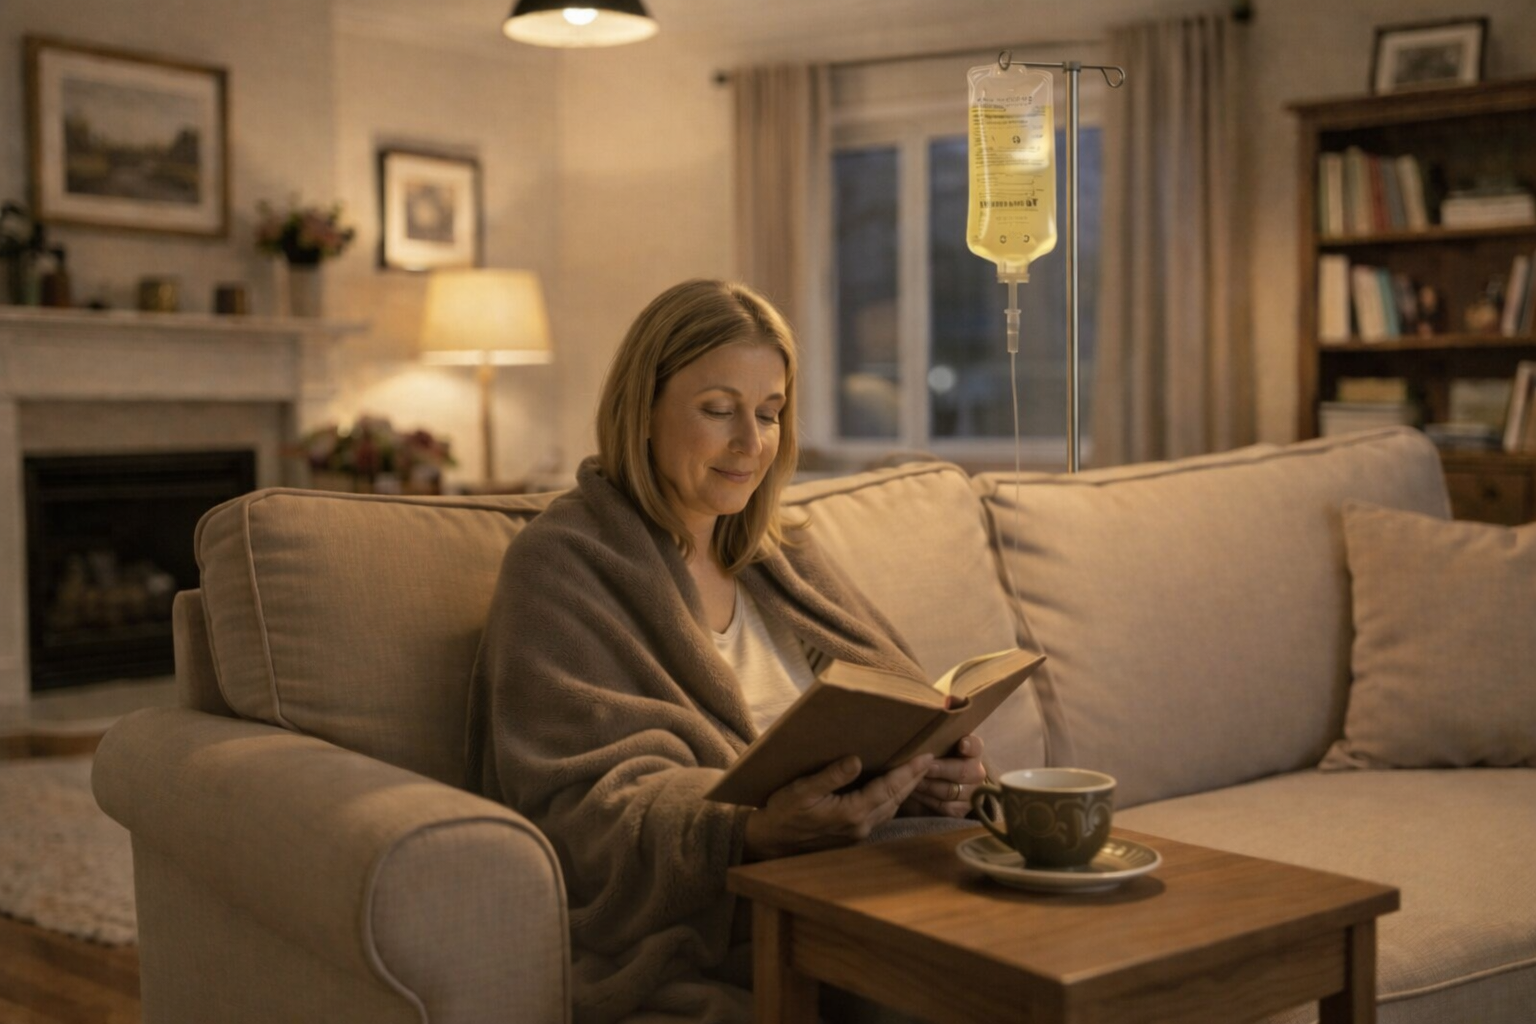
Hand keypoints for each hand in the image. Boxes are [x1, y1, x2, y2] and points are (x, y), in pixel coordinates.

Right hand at [742, 753, 934, 860]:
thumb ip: (830, 776)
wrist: (771, 839)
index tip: (926, 756)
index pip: (888, 789)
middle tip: (930, 759)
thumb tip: (856, 761)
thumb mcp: (802, 790)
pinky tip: (896, 788)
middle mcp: (860, 825)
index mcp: (851, 813)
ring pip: (892, 808)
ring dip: (906, 789)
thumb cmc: (783, 811)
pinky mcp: (853, 833)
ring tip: (918, 770)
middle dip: (914, 778)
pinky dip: (894, 798)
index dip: (909, 772)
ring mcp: (858, 832)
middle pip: (896, 799)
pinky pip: (882, 814)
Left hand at [899, 734, 987, 817]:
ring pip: (949, 790)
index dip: (969, 745)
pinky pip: (944, 806)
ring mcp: (972, 793)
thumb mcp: (937, 748)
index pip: (975, 746)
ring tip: (911, 780)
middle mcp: (977, 772)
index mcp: (973, 751)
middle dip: (939, 769)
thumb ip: (935, 742)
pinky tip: (914, 793)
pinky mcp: (963, 810)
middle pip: (961, 771)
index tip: (962, 745)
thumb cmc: (935, 759)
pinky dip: (927, 799)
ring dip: (928, 785)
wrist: (939, 785)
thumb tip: (920, 739)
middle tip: (923, 767)